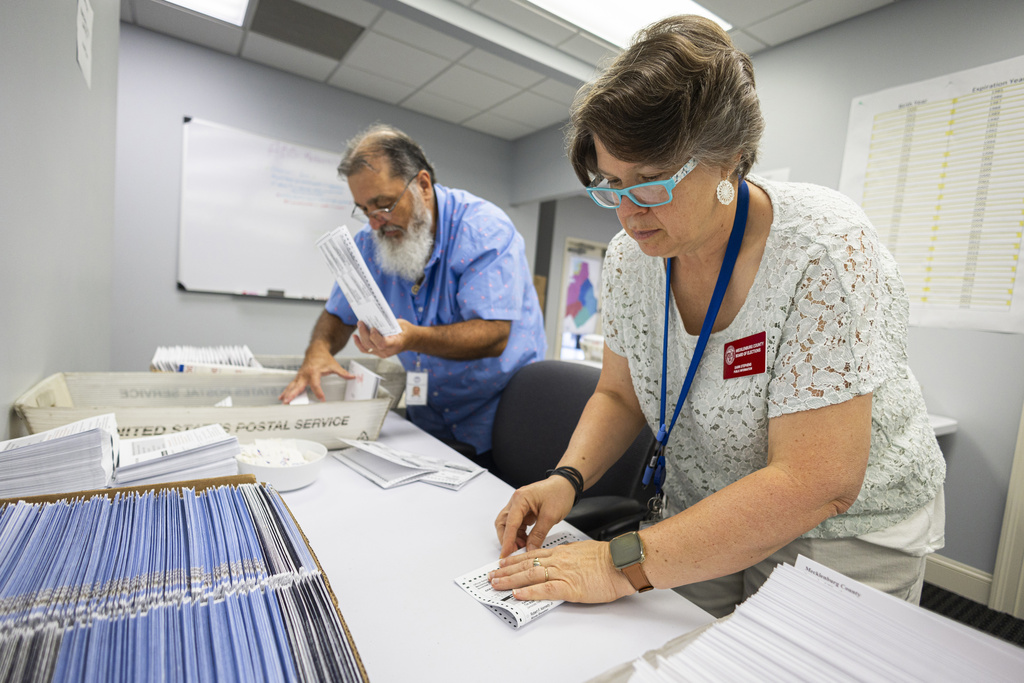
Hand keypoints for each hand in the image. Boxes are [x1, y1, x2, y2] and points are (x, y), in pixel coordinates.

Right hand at [278, 349, 353, 402]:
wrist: (316, 349)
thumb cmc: (324, 358)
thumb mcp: (334, 365)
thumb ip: (343, 372)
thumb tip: (352, 377)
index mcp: (314, 371)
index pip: (315, 384)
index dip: (319, 392)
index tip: (322, 399)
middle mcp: (305, 374)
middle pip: (298, 386)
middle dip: (293, 394)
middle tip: (288, 402)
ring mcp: (300, 376)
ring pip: (292, 386)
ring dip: (287, 394)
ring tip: (283, 403)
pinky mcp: (298, 377)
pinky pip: (291, 385)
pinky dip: (286, 391)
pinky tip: (281, 398)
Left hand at [351, 320, 415, 357]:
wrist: (410, 340)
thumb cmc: (406, 331)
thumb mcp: (401, 324)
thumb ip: (388, 323)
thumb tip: (375, 317)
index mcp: (396, 344)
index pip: (382, 344)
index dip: (375, 336)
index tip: (372, 327)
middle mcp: (387, 351)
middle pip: (371, 344)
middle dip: (364, 333)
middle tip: (361, 322)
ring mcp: (381, 353)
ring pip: (366, 347)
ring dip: (361, 336)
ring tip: (359, 325)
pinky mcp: (377, 352)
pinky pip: (365, 350)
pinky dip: (359, 343)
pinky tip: (355, 336)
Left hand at [486, 541, 635, 602]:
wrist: (622, 562)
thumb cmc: (609, 558)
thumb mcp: (584, 550)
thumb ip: (569, 555)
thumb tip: (560, 560)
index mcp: (562, 552)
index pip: (532, 555)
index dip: (514, 560)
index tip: (502, 564)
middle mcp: (558, 560)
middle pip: (526, 564)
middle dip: (506, 571)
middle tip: (491, 576)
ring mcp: (563, 573)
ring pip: (530, 575)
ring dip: (510, 581)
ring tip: (496, 584)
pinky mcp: (570, 587)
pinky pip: (545, 589)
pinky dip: (529, 592)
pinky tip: (517, 594)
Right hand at [494, 477, 574, 558]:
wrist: (567, 485)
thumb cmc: (560, 493)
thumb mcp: (550, 516)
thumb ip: (538, 534)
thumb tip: (530, 549)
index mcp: (520, 498)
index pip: (510, 523)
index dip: (507, 541)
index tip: (505, 554)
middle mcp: (517, 501)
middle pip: (503, 523)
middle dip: (506, 539)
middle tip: (513, 552)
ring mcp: (520, 505)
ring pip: (508, 525)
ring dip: (513, 538)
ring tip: (523, 547)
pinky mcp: (524, 510)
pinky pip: (517, 525)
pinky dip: (519, 535)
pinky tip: (526, 541)